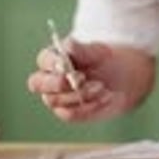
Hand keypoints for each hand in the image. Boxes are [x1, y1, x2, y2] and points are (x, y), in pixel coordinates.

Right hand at [27, 38, 147, 122]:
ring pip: (55, 100)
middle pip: (37, 84)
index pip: (43, 61)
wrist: (121, 79)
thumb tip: (69, 45)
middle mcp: (48, 79)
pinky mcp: (67, 112)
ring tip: (102, 87)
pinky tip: (105, 97)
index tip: (66, 64)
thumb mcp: (97, 51)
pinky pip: (70, 114)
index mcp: (52, 58)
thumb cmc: (103, 60)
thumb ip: (82, 49)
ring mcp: (55, 97)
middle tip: (82, 78)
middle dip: (59, 83)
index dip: (53, 63)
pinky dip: (89, 106)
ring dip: (80, 94)